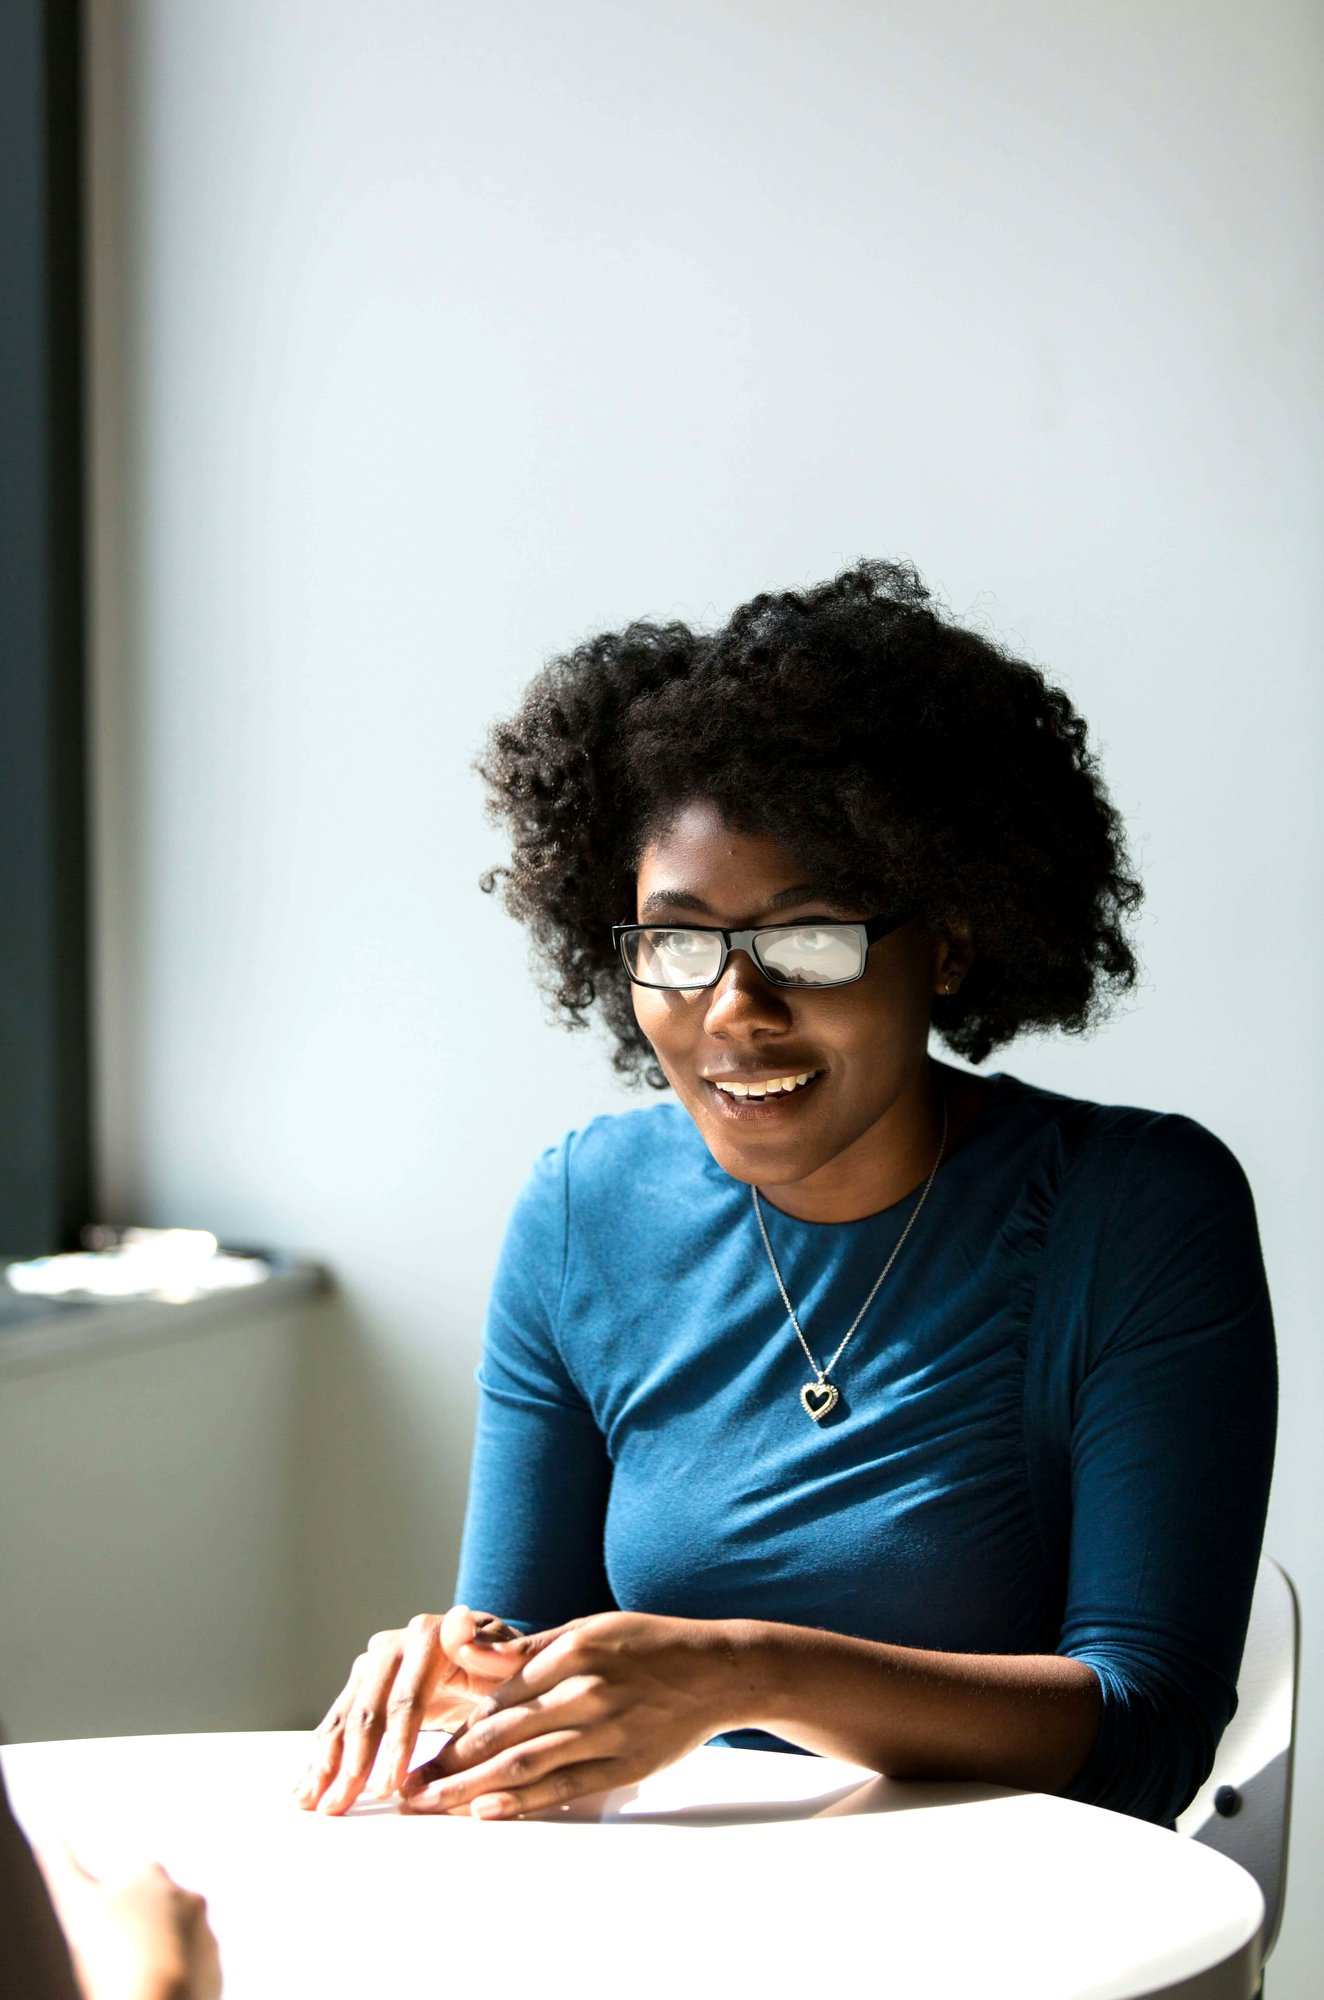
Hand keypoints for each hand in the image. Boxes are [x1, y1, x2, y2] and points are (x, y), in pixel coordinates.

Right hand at [38, 1842, 220, 1999]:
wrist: (154, 1999)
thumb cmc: (111, 1950)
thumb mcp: (76, 1904)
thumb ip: (62, 1867)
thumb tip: (48, 1839)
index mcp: (153, 1876)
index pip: (134, 1881)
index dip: (116, 1906)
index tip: (105, 1928)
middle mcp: (188, 1898)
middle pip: (160, 1910)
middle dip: (142, 1928)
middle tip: (117, 1957)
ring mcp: (205, 1935)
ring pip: (179, 1942)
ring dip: (161, 1955)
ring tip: (135, 1979)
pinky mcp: (215, 1970)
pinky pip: (194, 1973)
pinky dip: (177, 1981)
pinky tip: (154, 1991)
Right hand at [295, 1606, 522, 1813]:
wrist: (490, 1658)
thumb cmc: (508, 1667)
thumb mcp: (516, 1660)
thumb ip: (499, 1649)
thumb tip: (462, 1630)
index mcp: (430, 1636)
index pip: (408, 1698)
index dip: (396, 1744)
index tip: (388, 1787)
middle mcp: (393, 1645)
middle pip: (368, 1710)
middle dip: (356, 1762)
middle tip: (343, 1805)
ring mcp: (372, 1665)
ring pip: (345, 1717)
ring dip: (328, 1763)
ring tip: (315, 1803)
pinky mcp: (361, 1685)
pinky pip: (337, 1723)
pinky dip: (320, 1756)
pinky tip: (306, 1787)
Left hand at [397, 1610, 736, 1818]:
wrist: (716, 1672)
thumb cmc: (647, 1646)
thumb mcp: (589, 1628)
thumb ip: (527, 1648)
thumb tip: (465, 1648)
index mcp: (572, 1652)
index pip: (495, 1697)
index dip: (452, 1727)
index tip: (415, 1747)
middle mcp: (584, 1692)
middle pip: (500, 1735)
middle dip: (446, 1765)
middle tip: (405, 1790)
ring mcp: (605, 1732)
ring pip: (524, 1765)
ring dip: (469, 1789)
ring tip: (430, 1806)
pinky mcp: (623, 1766)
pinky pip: (564, 1788)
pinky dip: (522, 1802)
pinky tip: (486, 1812)